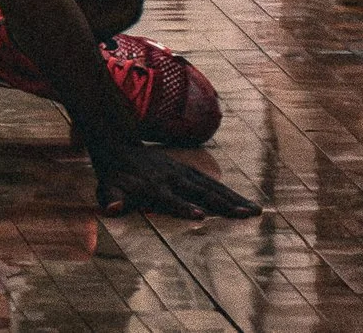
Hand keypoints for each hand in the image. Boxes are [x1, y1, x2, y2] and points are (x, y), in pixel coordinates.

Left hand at [87, 136, 259, 219]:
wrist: (121, 147)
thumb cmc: (115, 176)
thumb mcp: (108, 187)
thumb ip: (111, 198)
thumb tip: (112, 208)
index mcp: (153, 186)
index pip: (170, 199)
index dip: (183, 207)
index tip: (200, 215)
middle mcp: (172, 178)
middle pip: (201, 192)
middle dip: (223, 204)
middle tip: (245, 215)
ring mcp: (183, 172)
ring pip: (212, 187)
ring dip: (234, 198)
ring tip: (255, 210)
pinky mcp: (189, 170)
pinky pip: (211, 182)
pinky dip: (229, 192)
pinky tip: (244, 202)